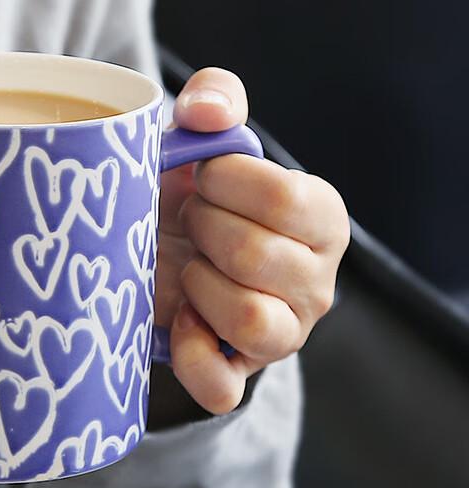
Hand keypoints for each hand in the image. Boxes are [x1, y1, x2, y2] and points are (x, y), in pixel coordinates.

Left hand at [155, 68, 349, 413]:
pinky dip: (191, 355)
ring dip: (197, 283)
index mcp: (321, 216)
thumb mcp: (204, 138)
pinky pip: (223, 386)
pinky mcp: (240, 371)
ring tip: (189, 264)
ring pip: (248, 319)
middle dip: (202, 229)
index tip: (201, 179)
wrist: (165, 249)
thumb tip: (207, 114)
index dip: (223, 183)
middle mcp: (317, 280)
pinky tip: (179, 318)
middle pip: (256, 255)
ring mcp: (285, 333)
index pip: (285, 198)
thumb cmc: (193, 192)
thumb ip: (213, 100)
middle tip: (190, 221)